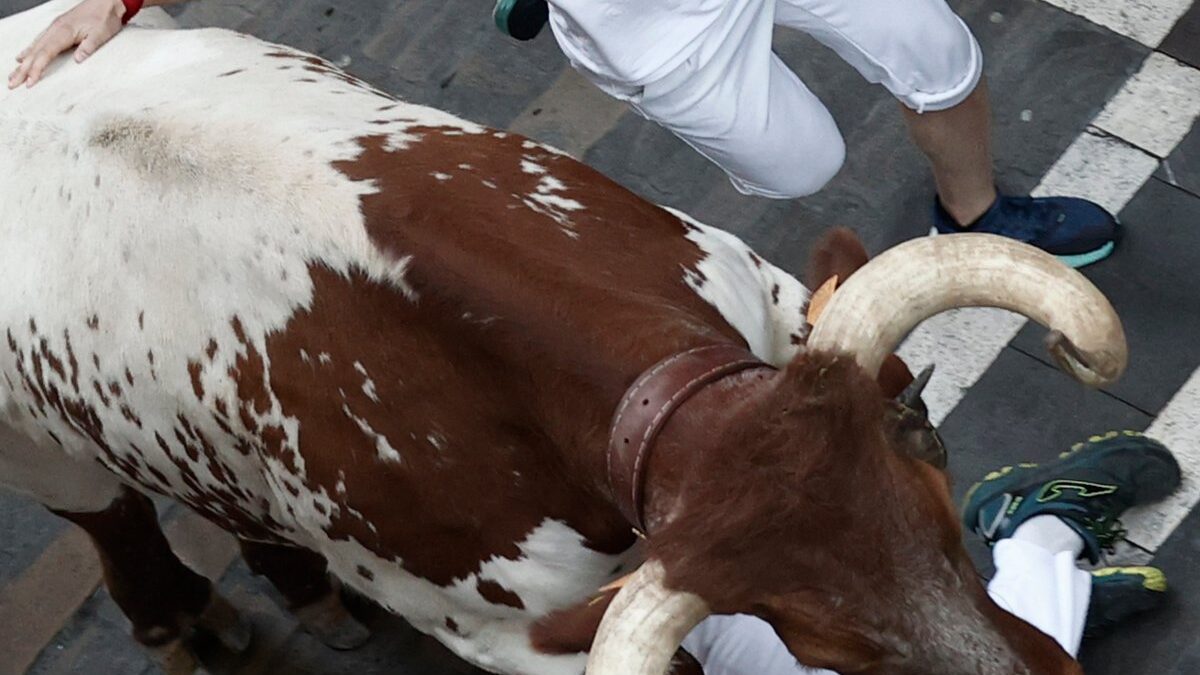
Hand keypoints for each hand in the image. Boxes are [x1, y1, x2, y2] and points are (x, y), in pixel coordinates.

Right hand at [9, 0, 126, 88]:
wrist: (106, 2)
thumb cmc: (104, 17)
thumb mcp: (101, 34)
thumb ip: (88, 47)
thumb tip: (78, 60)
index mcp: (63, 31)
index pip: (45, 53)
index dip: (36, 69)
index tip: (29, 82)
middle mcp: (55, 29)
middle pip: (35, 52)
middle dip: (23, 69)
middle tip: (12, 83)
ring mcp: (54, 28)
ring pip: (34, 47)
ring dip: (23, 62)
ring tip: (13, 75)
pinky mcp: (58, 28)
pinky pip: (38, 41)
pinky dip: (29, 51)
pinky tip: (22, 57)